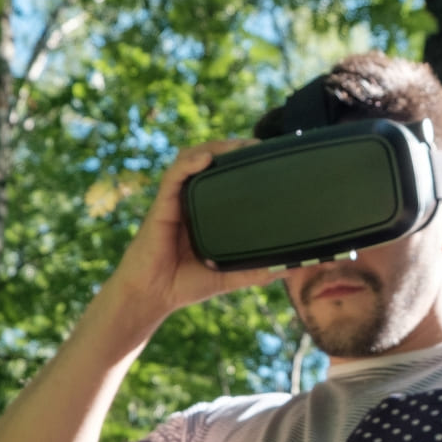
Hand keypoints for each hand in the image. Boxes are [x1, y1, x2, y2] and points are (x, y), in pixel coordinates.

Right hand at [106, 140, 278, 325]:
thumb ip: (256, 271)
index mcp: (206, 212)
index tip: (268, 155)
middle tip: (259, 145)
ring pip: (192, 159)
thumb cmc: (185, 284)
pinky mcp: (161, 206)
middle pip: (210, 160)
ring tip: (238, 146)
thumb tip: (289, 267)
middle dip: (233, 147)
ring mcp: (175, 201)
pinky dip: (189, 163)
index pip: (225, 177)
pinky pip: (173, 176)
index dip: (244, 161)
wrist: (152, 296)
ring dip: (214, 148)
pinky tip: (205, 159)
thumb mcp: (229, 276)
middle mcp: (191, 200)